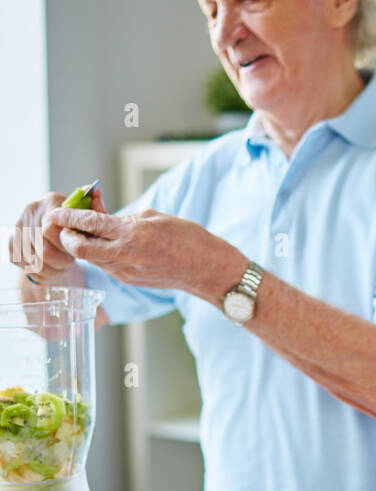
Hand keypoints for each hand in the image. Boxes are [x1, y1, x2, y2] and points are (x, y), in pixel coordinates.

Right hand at [10, 188, 106, 281]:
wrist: (56, 234)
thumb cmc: (77, 226)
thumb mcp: (89, 217)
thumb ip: (94, 207)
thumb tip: (94, 191)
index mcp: (51, 201)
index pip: (52, 227)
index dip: (66, 244)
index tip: (76, 249)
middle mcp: (32, 210)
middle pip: (44, 249)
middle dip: (61, 261)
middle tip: (70, 261)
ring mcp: (19, 226)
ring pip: (36, 262)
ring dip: (53, 269)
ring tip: (63, 265)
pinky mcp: (12, 242)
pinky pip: (27, 266)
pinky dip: (42, 274)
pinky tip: (52, 269)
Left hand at [44, 205, 209, 293]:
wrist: (204, 268)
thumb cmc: (186, 238)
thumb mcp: (153, 216)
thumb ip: (123, 217)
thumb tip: (101, 214)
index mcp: (133, 234)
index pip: (90, 224)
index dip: (69, 216)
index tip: (56, 211)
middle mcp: (126, 255)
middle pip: (80, 250)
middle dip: (67, 236)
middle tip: (65, 225)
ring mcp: (126, 271)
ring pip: (91, 258)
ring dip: (83, 244)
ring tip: (87, 231)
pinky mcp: (129, 280)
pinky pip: (106, 265)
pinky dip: (100, 253)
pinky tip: (105, 243)